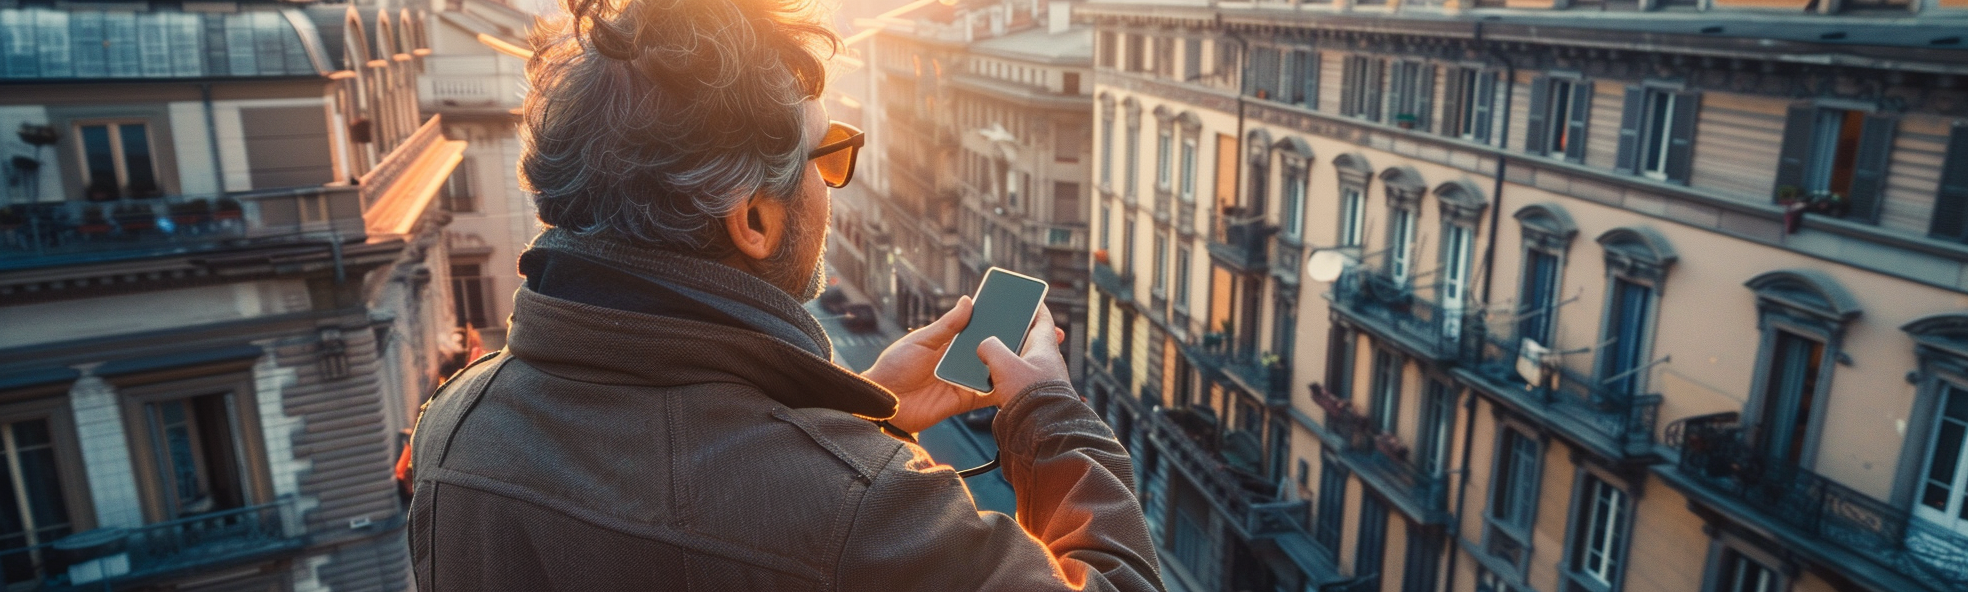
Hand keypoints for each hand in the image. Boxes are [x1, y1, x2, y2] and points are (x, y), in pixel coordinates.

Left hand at [862, 297, 1065, 433]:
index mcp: (951, 341)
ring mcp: (965, 380)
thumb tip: (969, 301)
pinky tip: (1023, 379)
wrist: (881, 403)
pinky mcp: (965, 401)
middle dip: (1020, 341)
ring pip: (998, 370)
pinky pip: (989, 393)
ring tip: (1042, 353)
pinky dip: (1005, 387)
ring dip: (1018, 363)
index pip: (983, 327)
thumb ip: (948, 326)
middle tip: (1048, 332)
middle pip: (997, 348)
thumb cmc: (893, 367)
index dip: (1003, 319)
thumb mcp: (920, 341)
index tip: (1027, 311)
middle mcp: (962, 359)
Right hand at [975, 302, 1070, 407]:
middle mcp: (1047, 360)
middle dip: (1015, 332)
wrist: (1043, 431)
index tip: (1026, 297)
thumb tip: (984, 346)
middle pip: (1030, 338)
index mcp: (1045, 345)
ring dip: (1008, 355)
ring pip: (1023, 359)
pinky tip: (992, 378)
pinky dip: (1007, 374)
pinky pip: (1019, 378)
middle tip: (999, 325)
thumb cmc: (1029, 395)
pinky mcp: (1035, 395)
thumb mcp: (1003, 364)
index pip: (1042, 317)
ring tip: (989, 353)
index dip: (1033, 304)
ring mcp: (1042, 378)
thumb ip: (990, 347)